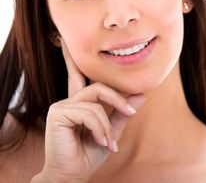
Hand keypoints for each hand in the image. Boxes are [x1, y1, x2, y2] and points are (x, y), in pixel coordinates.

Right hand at [32, 38, 146, 182]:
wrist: (72, 176)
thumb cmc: (88, 155)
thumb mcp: (111, 132)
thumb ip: (122, 112)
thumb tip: (142, 93)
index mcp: (79, 103)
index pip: (78, 76)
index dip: (73, 58)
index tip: (66, 41)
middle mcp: (69, 101)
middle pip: (100, 86)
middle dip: (118, 99)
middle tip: (131, 112)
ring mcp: (61, 106)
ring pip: (96, 100)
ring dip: (108, 124)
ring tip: (110, 143)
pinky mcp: (58, 114)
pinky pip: (90, 112)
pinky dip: (100, 128)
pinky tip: (101, 143)